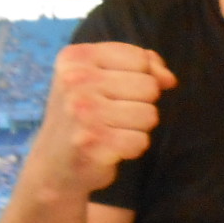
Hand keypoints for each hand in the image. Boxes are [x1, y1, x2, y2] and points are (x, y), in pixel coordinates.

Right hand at [32, 43, 176, 194]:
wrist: (54, 164)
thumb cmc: (86, 116)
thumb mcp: (104, 78)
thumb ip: (142, 66)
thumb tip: (169, 79)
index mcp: (76, 58)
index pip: (140, 58)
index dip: (140, 77)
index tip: (114, 92)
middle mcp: (74, 81)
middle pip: (149, 86)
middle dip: (140, 104)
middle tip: (110, 115)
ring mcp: (82, 112)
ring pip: (150, 115)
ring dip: (137, 128)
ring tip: (110, 130)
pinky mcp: (93, 143)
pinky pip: (141, 141)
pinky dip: (132, 148)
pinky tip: (110, 148)